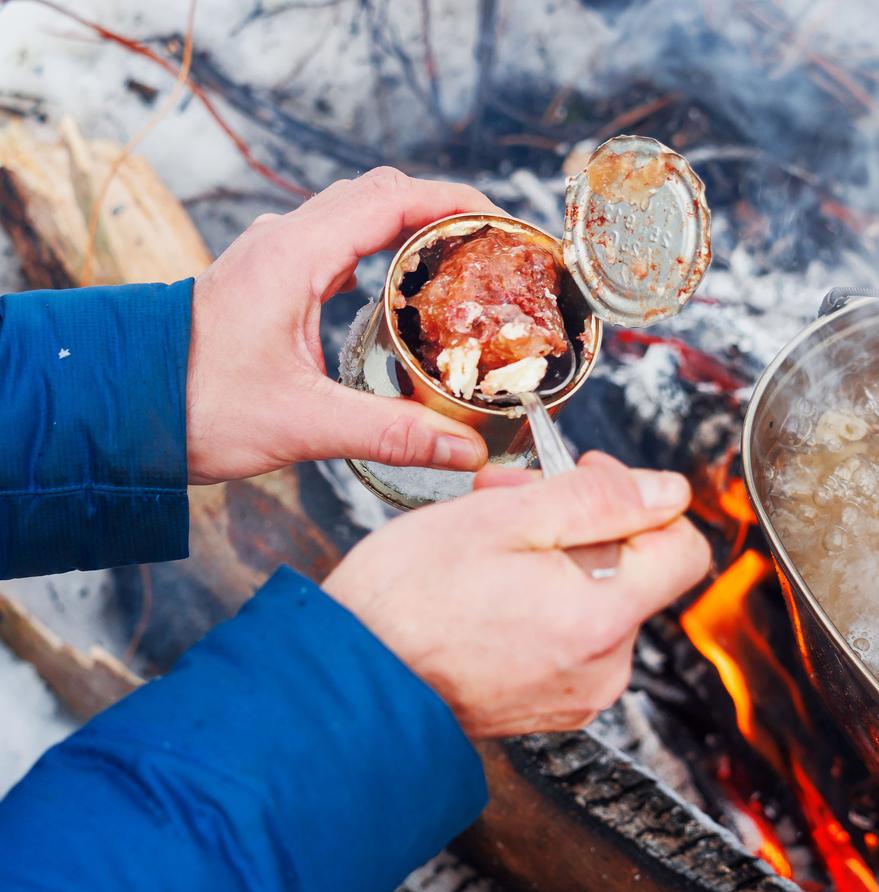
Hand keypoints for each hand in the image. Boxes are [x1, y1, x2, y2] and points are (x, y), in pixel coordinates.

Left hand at [187, 168, 499, 483]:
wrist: (119, 409)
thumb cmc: (195, 406)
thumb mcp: (304, 424)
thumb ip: (391, 433)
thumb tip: (463, 450)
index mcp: (293, 257)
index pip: (389, 200)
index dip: (452, 203)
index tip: (499, 221)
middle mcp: (282, 244)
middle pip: (377, 195)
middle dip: (439, 210)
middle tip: (489, 246)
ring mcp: (272, 258)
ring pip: (353, 214)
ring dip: (407, 226)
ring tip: (457, 262)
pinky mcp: (267, 280)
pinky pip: (334, 243)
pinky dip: (378, 249)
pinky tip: (400, 289)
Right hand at [322, 453, 711, 738]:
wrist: (349, 689)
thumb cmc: (407, 602)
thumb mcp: (503, 517)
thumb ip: (600, 500)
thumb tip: (670, 491)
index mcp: (602, 617)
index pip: (686, 548)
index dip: (643, 501)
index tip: (588, 481)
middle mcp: (605, 667)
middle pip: (635, 568)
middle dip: (579, 520)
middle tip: (506, 495)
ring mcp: (580, 693)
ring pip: (599, 597)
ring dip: (555, 556)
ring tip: (485, 542)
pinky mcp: (553, 706)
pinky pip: (572, 635)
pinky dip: (542, 601)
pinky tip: (487, 587)